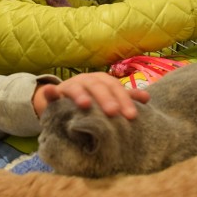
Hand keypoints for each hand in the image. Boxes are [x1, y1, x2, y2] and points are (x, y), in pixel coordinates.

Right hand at [32, 72, 149, 119]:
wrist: (64, 101)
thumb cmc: (92, 101)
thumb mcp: (108, 100)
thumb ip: (125, 99)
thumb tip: (147, 98)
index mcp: (103, 82)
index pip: (116, 88)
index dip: (125, 100)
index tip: (132, 116)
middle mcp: (89, 80)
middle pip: (99, 87)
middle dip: (106, 99)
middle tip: (113, 113)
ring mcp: (71, 86)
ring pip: (77, 87)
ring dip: (80, 94)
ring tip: (85, 104)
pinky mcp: (55, 94)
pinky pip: (51, 92)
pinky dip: (49, 92)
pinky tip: (50, 92)